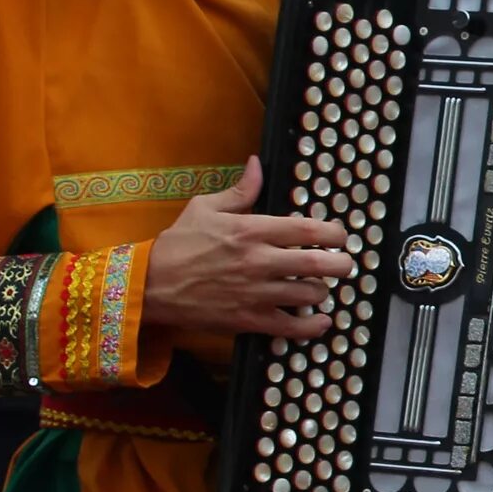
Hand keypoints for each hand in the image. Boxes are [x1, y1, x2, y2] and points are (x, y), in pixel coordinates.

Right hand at [141, 158, 352, 340]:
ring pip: (311, 294)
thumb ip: (241, 189)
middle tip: (343, 263)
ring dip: (322, 291)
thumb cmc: (178, 244)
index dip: (335, 233)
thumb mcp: (205, 207)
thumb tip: (257, 164)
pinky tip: (319, 320)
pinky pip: (292, 327)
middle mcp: (260, 261)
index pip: (311, 229)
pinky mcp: (249, 320)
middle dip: (342, 263)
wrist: (149, 285)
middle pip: (321, 263)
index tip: (338, 236)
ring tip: (318, 287)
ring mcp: (256, 293)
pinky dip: (312, 326)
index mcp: (253, 229)